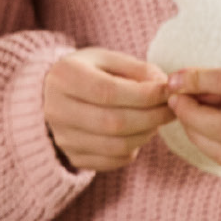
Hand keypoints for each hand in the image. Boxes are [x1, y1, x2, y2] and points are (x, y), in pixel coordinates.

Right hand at [43, 48, 174, 171]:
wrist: (50, 97)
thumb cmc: (86, 73)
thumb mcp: (106, 60)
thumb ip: (136, 69)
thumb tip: (164, 86)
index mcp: (64, 77)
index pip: (108, 92)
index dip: (144, 95)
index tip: (167, 92)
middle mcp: (57, 110)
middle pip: (113, 122)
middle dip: (151, 117)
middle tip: (171, 109)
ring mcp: (63, 138)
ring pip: (116, 146)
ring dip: (146, 134)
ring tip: (157, 120)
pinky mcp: (72, 157)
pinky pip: (112, 161)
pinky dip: (133, 149)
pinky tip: (138, 133)